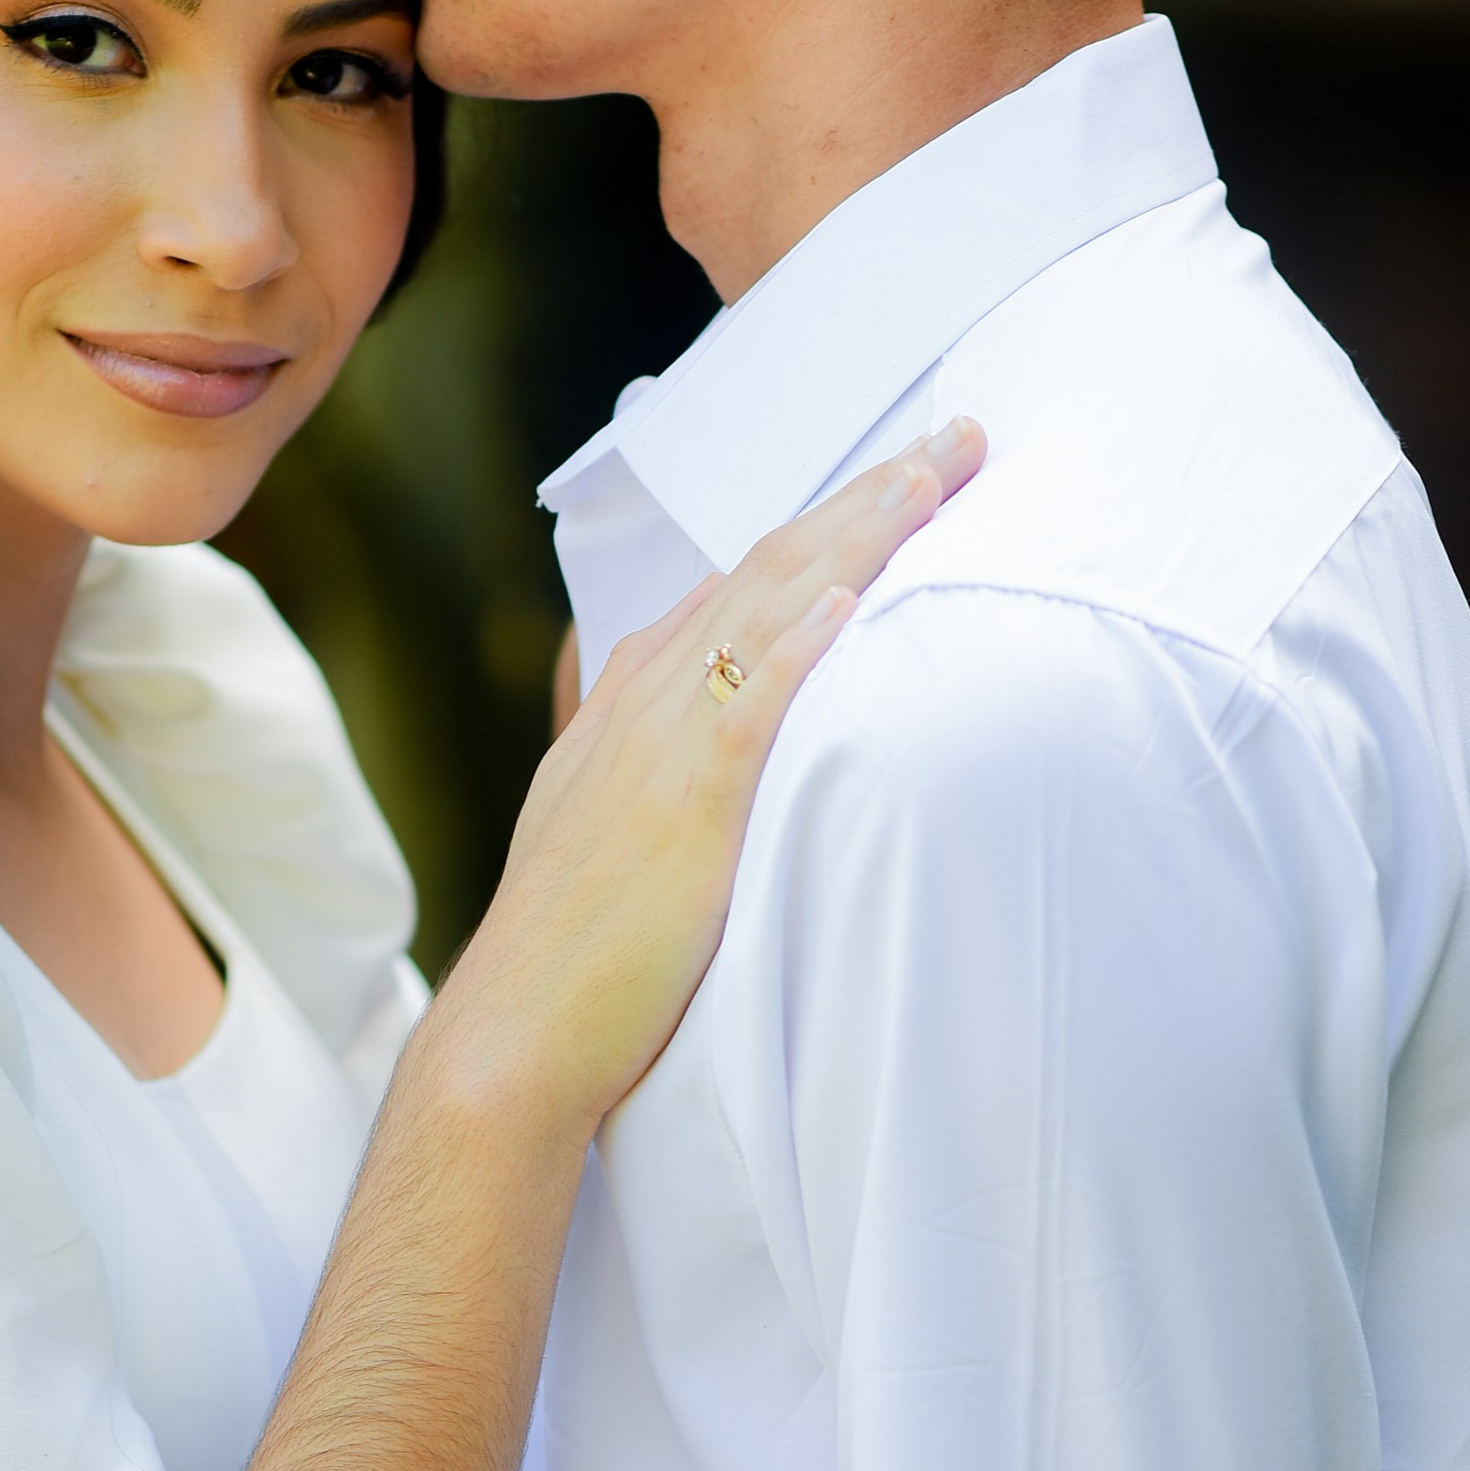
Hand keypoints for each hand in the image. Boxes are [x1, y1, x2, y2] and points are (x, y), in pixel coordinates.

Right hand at [428, 420, 983, 1141]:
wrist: (514, 1033)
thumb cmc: (572, 956)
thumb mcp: (611, 836)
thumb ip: (663, 774)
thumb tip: (727, 740)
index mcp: (630, 708)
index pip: (741, 585)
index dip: (825, 525)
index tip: (899, 480)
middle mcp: (644, 706)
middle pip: (769, 570)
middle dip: (864, 498)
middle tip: (956, 437)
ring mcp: (657, 749)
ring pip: (766, 612)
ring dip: (853, 537)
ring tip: (931, 475)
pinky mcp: (681, 807)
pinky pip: (746, 709)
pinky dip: (796, 645)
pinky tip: (848, 598)